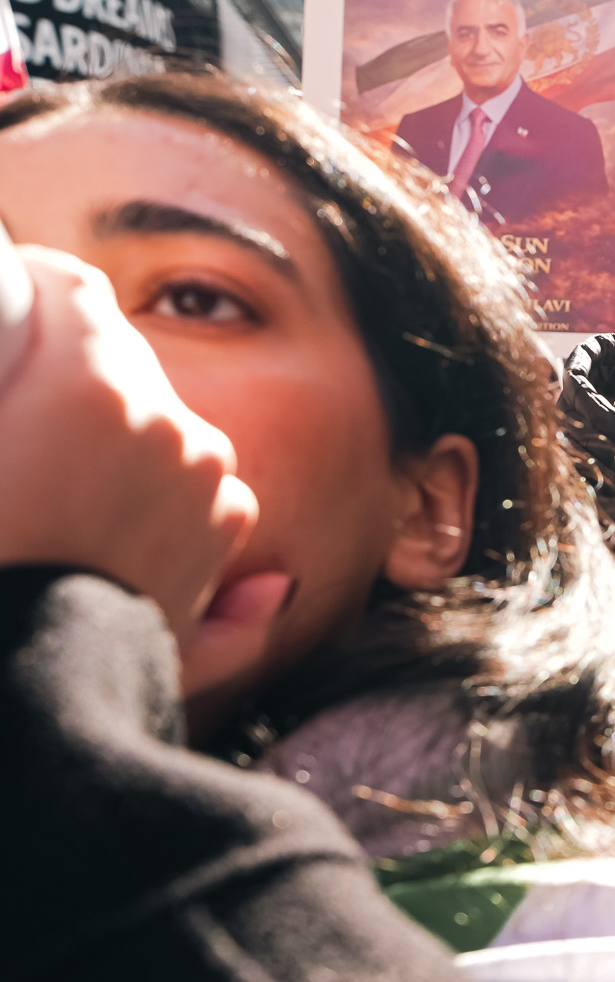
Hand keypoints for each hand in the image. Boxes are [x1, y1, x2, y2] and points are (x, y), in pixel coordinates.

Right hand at [0, 244, 259, 645]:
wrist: (23, 692)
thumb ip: (11, 376)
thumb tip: (60, 297)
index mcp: (90, 389)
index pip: (71, 289)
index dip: (31, 290)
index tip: (12, 304)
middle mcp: (168, 423)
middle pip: (117, 357)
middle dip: (66, 373)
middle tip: (18, 420)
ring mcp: (208, 477)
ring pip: (155, 419)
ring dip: (112, 436)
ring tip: (49, 487)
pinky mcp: (226, 529)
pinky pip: (188, 480)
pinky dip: (152, 490)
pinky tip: (98, 522)